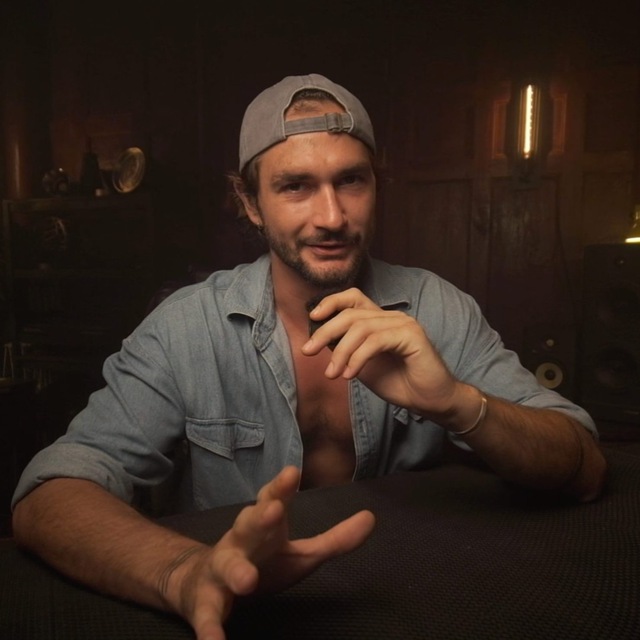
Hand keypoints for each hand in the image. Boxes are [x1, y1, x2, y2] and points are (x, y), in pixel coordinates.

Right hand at [168, 466, 374, 639]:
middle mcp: (240, 542)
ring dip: (235, 570)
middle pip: (247, 525)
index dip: (280, 488)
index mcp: (264, 528)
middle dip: (259, 517)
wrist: (199, 582)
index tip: (291, 473)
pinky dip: (210, 629)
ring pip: (226, 565)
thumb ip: (335, 539)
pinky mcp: (206, 602)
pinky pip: (207, 615)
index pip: (271, 500)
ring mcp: (221, 570)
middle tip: (273, 510)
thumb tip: (371, 517)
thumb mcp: (300, 552)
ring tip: (247, 580)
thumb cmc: (261, 562)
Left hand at [301, 288, 468, 420]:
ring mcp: (403, 324)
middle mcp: (392, 317)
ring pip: (360, 327)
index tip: (311, 318)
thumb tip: (320, 339)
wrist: (431, 401)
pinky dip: (358, 358)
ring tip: (332, 374)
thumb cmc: (400, 383)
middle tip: (308, 351)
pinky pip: (376, 341)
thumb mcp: (363, 365)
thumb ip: (346, 350)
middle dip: (325, 332)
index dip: (331, 302)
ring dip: (341, 352)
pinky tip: (350, 375)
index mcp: (380, 320)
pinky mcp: (412, 336)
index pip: (353, 298)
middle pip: (351, 313)